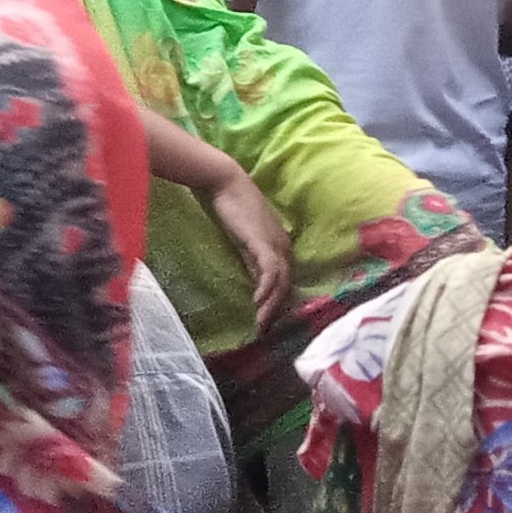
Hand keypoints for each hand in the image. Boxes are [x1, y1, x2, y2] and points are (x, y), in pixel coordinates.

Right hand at [202, 168, 292, 334]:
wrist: (225, 182)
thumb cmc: (231, 206)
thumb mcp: (245, 241)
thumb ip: (253, 260)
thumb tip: (258, 284)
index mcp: (280, 246)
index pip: (284, 280)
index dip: (277, 302)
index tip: (267, 321)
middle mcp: (283, 246)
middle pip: (286, 284)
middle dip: (276, 310)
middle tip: (265, 330)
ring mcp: (275, 244)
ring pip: (281, 281)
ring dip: (271, 305)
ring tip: (261, 324)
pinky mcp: (262, 241)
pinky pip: (269, 270)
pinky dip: (266, 288)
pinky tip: (257, 302)